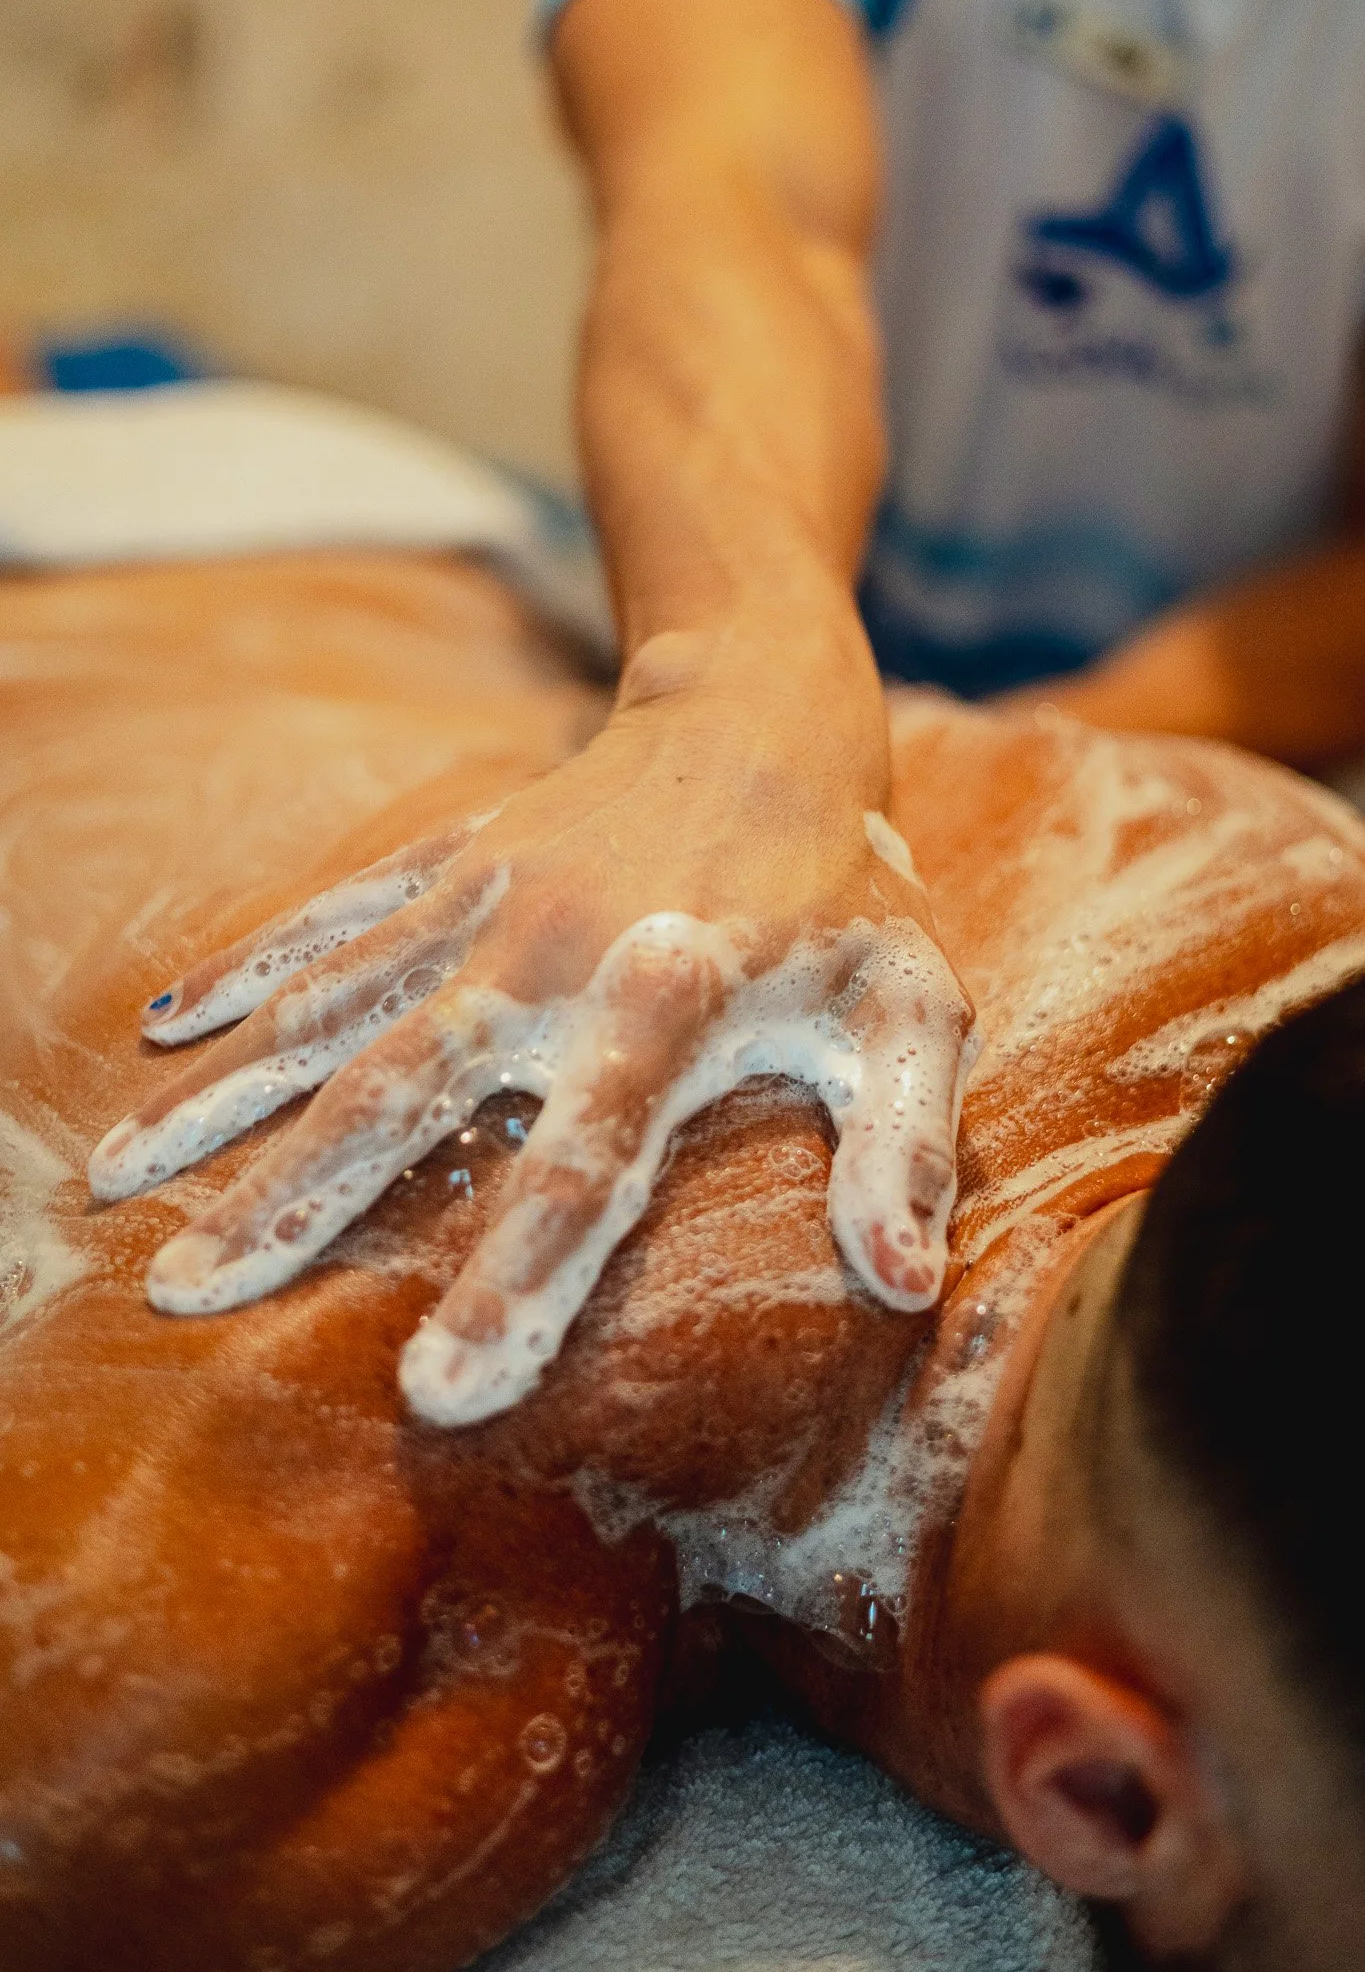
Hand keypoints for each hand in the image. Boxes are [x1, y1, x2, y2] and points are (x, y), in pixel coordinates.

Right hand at [89, 638, 976, 1425]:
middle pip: (406, 1091)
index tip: (436, 1390)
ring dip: (228, 1099)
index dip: (516, 1279)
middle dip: (293, 1198)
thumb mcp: (911, 1011)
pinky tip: (163, 1029)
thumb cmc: (844, 895)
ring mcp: (488, 901)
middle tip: (186, 1293)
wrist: (760, 714)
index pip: (585, 1165)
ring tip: (120, 1183)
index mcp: (672, 1008)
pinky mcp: (451, 860)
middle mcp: (556, 957)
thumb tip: (907, 1286)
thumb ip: (906, 1142)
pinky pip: (333, 919)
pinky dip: (247, 970)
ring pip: (335, 1010)